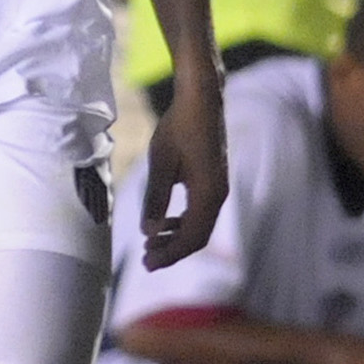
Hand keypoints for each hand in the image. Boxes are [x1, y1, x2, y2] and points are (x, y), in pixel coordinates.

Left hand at [140, 77, 228, 268]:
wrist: (201, 99)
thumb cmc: (179, 126)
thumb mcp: (161, 162)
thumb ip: (155, 198)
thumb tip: (148, 232)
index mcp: (208, 194)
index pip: (191, 237)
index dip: (170, 254)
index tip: (147, 264)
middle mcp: (218, 195)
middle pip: (198, 236)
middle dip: (172, 251)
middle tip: (145, 260)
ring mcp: (218, 187)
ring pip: (200, 225)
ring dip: (176, 237)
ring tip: (151, 244)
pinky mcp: (213, 180)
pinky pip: (200, 211)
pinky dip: (183, 222)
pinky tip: (164, 221)